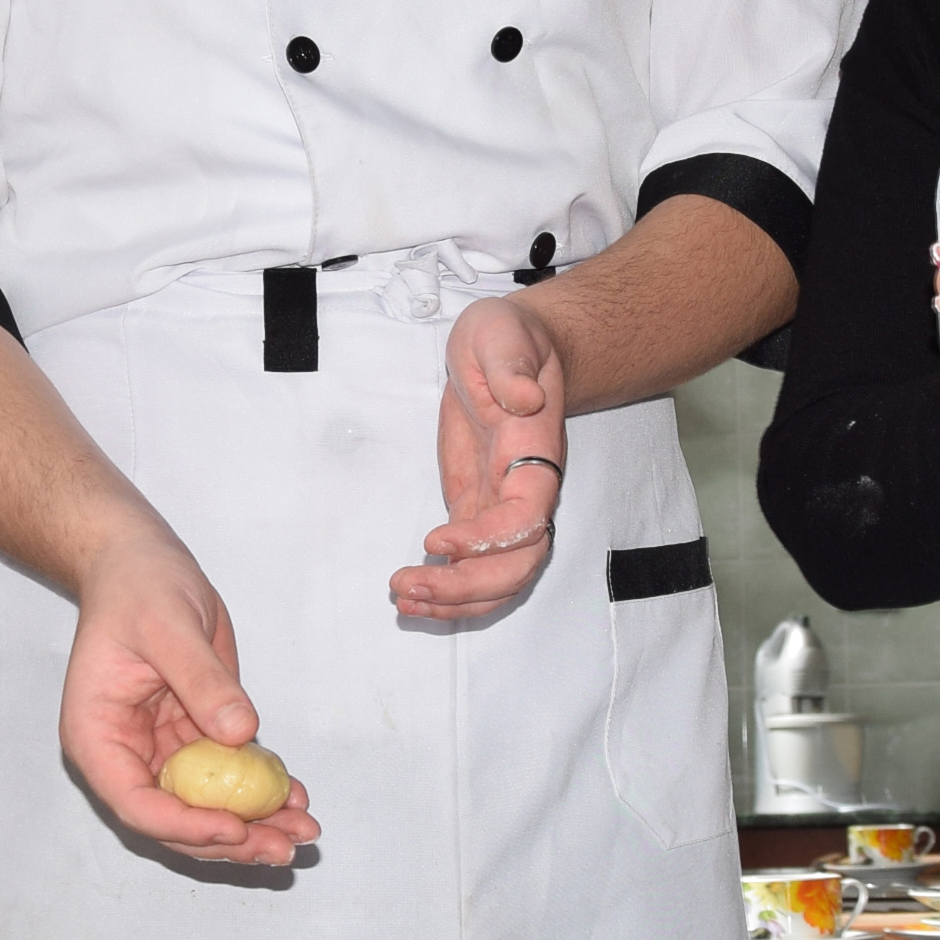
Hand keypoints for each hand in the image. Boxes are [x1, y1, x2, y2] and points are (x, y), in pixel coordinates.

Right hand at [60, 529, 319, 866]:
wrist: (141, 563)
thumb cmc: (137, 587)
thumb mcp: (168, 626)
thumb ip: (203, 681)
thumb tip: (240, 734)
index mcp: (98, 735)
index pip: (135, 803)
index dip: (184, 826)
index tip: (235, 827)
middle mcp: (126, 754)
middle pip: (175, 819)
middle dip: (231, 839)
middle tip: (285, 846)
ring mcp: (161, 750)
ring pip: (205, 808)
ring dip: (254, 825)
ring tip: (304, 831)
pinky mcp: (195, 737)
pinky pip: (228, 778)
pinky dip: (261, 792)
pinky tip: (297, 797)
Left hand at [400, 293, 566, 618]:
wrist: (511, 348)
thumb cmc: (509, 341)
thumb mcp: (504, 338)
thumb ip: (513, 367)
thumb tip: (524, 396)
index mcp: (534, 455)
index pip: (525, 517)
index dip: (488, 539)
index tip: (437, 539)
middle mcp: (526, 491)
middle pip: (517, 564)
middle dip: (467, 587)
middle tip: (410, 586)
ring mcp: (501, 504)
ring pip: (498, 577)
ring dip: (455, 600)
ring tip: (405, 601)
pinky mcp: (476, 507)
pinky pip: (472, 563)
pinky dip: (446, 586)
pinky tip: (412, 594)